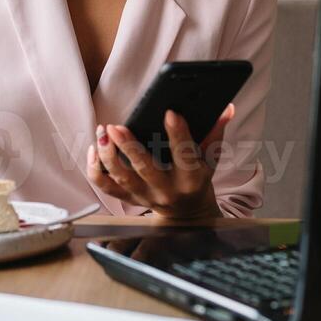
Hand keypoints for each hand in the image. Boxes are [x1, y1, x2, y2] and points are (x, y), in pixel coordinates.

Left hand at [86, 104, 233, 220]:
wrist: (188, 213)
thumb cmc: (198, 179)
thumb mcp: (211, 159)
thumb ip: (216, 132)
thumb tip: (226, 107)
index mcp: (191, 178)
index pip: (185, 154)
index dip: (178, 133)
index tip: (170, 113)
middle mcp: (167, 190)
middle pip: (145, 169)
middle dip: (129, 147)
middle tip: (116, 127)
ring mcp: (145, 196)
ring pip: (121, 178)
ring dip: (108, 155)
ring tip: (103, 133)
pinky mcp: (130, 199)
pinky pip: (107, 187)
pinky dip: (96, 170)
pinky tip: (94, 149)